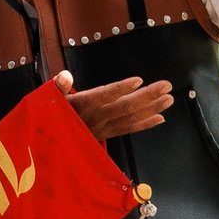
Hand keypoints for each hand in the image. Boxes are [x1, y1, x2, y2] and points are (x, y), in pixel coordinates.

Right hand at [56, 70, 171, 140]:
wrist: (50, 142)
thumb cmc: (53, 113)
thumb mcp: (50, 99)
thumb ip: (58, 86)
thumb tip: (65, 76)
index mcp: (81, 106)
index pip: (103, 96)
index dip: (120, 89)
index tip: (138, 80)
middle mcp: (94, 118)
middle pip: (123, 107)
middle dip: (147, 96)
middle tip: (166, 86)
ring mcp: (103, 128)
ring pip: (130, 119)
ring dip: (151, 109)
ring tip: (168, 99)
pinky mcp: (107, 134)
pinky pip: (128, 129)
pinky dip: (145, 124)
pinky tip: (160, 117)